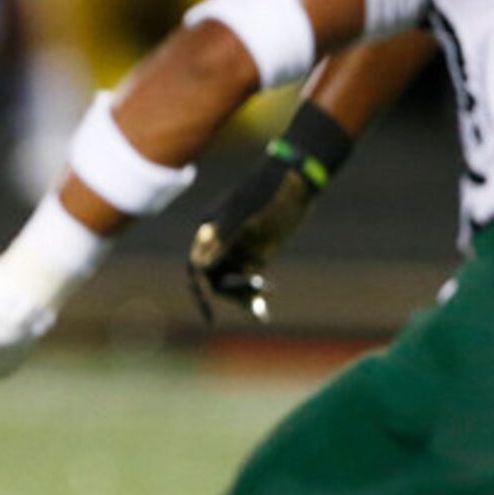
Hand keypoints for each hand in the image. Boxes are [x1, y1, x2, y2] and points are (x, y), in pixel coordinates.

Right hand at [187, 153, 317, 322]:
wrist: (296, 178)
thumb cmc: (266, 193)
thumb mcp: (245, 217)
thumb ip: (222, 240)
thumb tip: (200, 267)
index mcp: (209, 230)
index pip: (197, 267)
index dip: (199, 292)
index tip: (209, 316)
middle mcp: (220, 243)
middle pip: (213, 279)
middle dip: (229, 292)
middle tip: (253, 294)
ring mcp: (238, 249)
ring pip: (230, 283)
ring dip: (242, 297)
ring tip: (261, 305)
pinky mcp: (256, 254)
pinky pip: (249, 281)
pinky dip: (253, 297)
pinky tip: (262, 313)